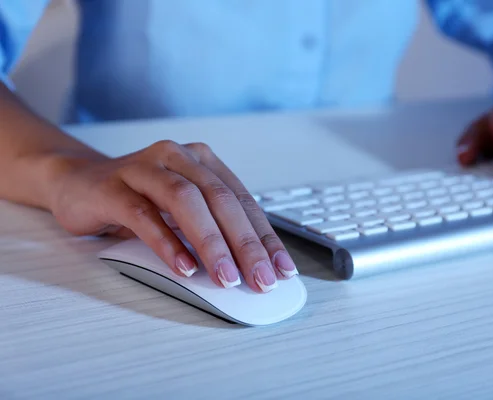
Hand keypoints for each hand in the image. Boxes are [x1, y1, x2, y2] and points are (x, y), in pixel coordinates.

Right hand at [48, 140, 297, 292]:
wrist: (77, 183)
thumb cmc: (139, 200)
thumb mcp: (181, 213)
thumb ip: (211, 230)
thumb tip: (249, 269)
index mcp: (202, 162)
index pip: (242, 201)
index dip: (265, 236)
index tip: (282, 269)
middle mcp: (178, 157)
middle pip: (221, 199)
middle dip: (246, 243)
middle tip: (261, 279)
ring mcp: (144, 167)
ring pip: (186, 201)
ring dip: (211, 242)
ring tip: (227, 278)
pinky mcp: (113, 187)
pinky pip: (143, 214)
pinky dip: (167, 242)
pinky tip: (185, 267)